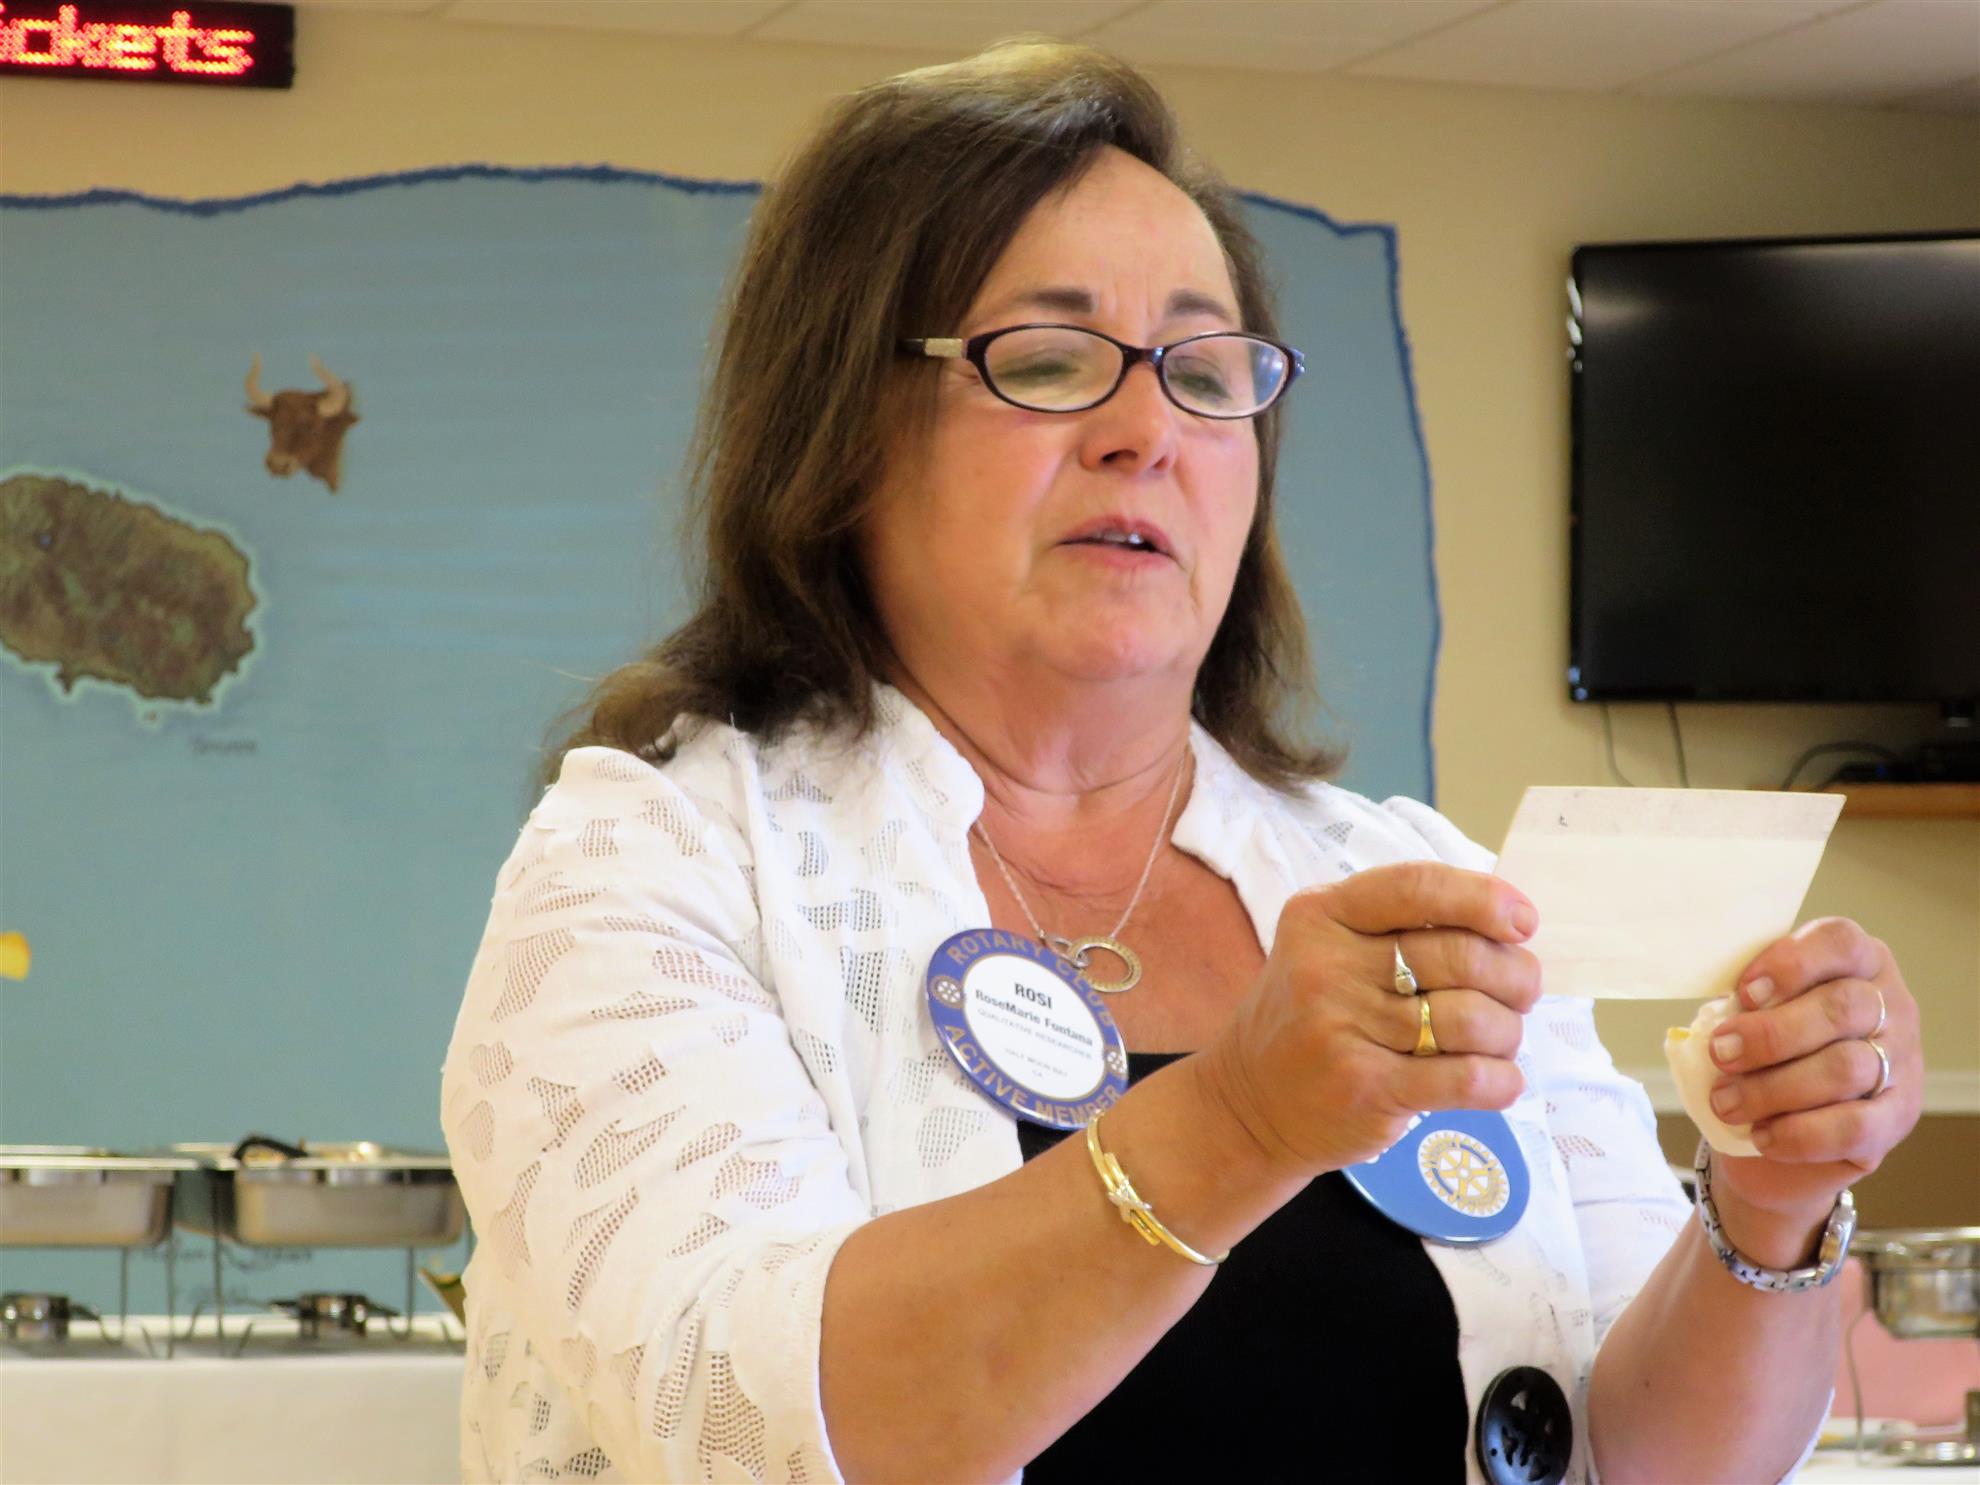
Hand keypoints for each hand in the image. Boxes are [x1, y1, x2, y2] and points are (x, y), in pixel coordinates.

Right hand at [1195, 861, 1542, 1181]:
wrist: (1249, 1103)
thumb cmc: (1310, 1018)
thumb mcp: (1330, 949)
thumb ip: (1402, 927)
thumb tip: (1511, 923)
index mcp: (1322, 915)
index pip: (1417, 888)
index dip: (1484, 899)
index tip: (1524, 921)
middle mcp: (1326, 965)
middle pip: (1460, 955)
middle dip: (1514, 976)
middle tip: (1521, 994)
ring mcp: (1342, 1027)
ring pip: (1472, 1018)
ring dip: (1507, 1032)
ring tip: (1499, 1040)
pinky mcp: (1364, 1086)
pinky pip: (1465, 1077)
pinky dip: (1501, 1079)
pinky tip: (1499, 1080)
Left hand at [1704, 917, 1921, 1259]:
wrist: (1786, 1123)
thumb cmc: (1767, 1049)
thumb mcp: (1756, 1013)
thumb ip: (1748, 1004)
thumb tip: (1721, 1016)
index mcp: (1858, 962)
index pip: (1841, 943)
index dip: (1791, 964)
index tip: (1743, 993)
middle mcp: (1891, 1006)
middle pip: (1842, 1008)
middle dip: (1771, 1034)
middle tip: (1721, 1053)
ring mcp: (1902, 1062)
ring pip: (1845, 1068)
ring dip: (1774, 1088)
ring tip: (1726, 1102)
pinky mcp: (1898, 1118)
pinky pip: (1854, 1126)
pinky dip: (1800, 1133)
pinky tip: (1763, 1135)